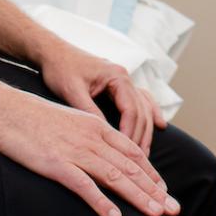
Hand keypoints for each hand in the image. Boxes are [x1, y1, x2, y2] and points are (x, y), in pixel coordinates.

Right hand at [0, 83, 179, 215]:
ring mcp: (75, 150)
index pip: (133, 152)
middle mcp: (92, 138)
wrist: (3, 109)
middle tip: (173, 210)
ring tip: (157, 214)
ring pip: (115, 176)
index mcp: (96, 127)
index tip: (165, 192)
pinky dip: (101, 201)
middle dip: (155, 190)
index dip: (151, 174)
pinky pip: (83, 185)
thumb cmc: (32, 118)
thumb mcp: (69, 122)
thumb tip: (103, 154)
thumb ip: (89, 137)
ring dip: (138, 197)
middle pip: (131, 166)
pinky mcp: (56, 163)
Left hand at [38, 40, 167, 154]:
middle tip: (138, 162)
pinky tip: (160, 125)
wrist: (54, 52)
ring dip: (146, 131)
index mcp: (116, 76)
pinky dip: (151, 112)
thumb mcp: (72, 91)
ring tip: (145, 155)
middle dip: (141, 137)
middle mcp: (125, 77)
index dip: (130, 133)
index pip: (131, 109)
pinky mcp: (119, 85)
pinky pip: (141, 100)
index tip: (126, 154)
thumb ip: (89, 111)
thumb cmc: (61, 69)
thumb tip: (105, 135)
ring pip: (143, 108)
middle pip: (141, 111)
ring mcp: (124, 80)